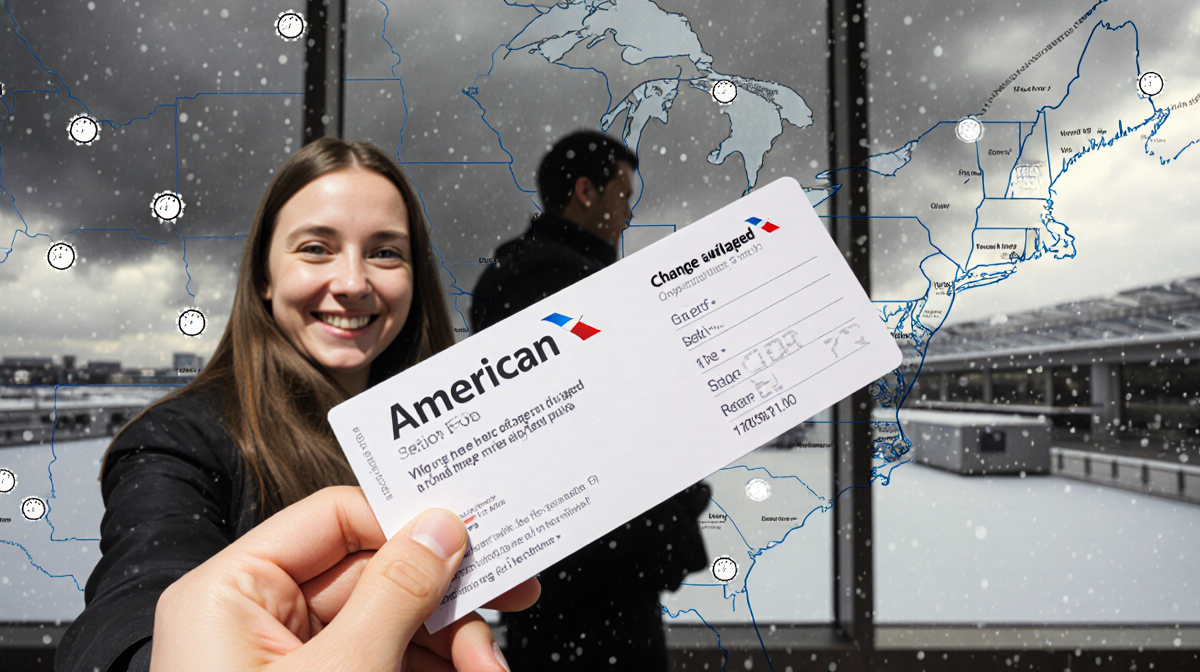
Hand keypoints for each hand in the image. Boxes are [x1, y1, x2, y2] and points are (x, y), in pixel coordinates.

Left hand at [150, 486, 538, 670]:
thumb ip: (396, 592)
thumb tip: (439, 530)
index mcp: (233, 593)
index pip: (333, 519)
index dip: (405, 520)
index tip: (470, 530)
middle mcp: (260, 621)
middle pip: (374, 573)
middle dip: (444, 598)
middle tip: (510, 593)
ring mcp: (293, 665)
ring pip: (393, 623)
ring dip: (452, 645)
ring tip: (491, 671)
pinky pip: (391, 664)